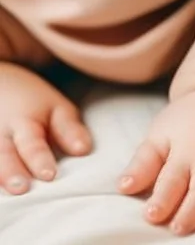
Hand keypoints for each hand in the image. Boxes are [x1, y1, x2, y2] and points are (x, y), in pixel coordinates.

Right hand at [0, 62, 91, 192]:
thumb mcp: (56, 109)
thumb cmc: (34, 104)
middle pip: (4, 155)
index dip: (40, 159)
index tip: (49, 175)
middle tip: (21, 189)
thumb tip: (84, 150)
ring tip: (10, 192)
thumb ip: (68, 130)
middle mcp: (1, 136)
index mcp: (24, 122)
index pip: (32, 143)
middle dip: (12, 173)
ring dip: (0, 176)